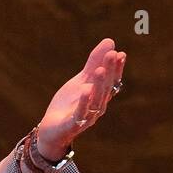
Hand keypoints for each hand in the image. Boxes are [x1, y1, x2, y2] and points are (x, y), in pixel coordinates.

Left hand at [36, 38, 126, 160]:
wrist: (52, 130)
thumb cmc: (69, 104)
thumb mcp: (81, 80)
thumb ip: (93, 63)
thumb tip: (110, 41)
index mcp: (100, 95)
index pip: (112, 81)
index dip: (117, 68)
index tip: (120, 54)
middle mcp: (97, 106)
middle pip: (105, 88)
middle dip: (109, 71)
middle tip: (112, 55)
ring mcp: (86, 116)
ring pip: (95, 100)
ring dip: (99, 85)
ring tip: (100, 70)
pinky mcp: (73, 125)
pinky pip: (80, 113)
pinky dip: (84, 101)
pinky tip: (85, 89)